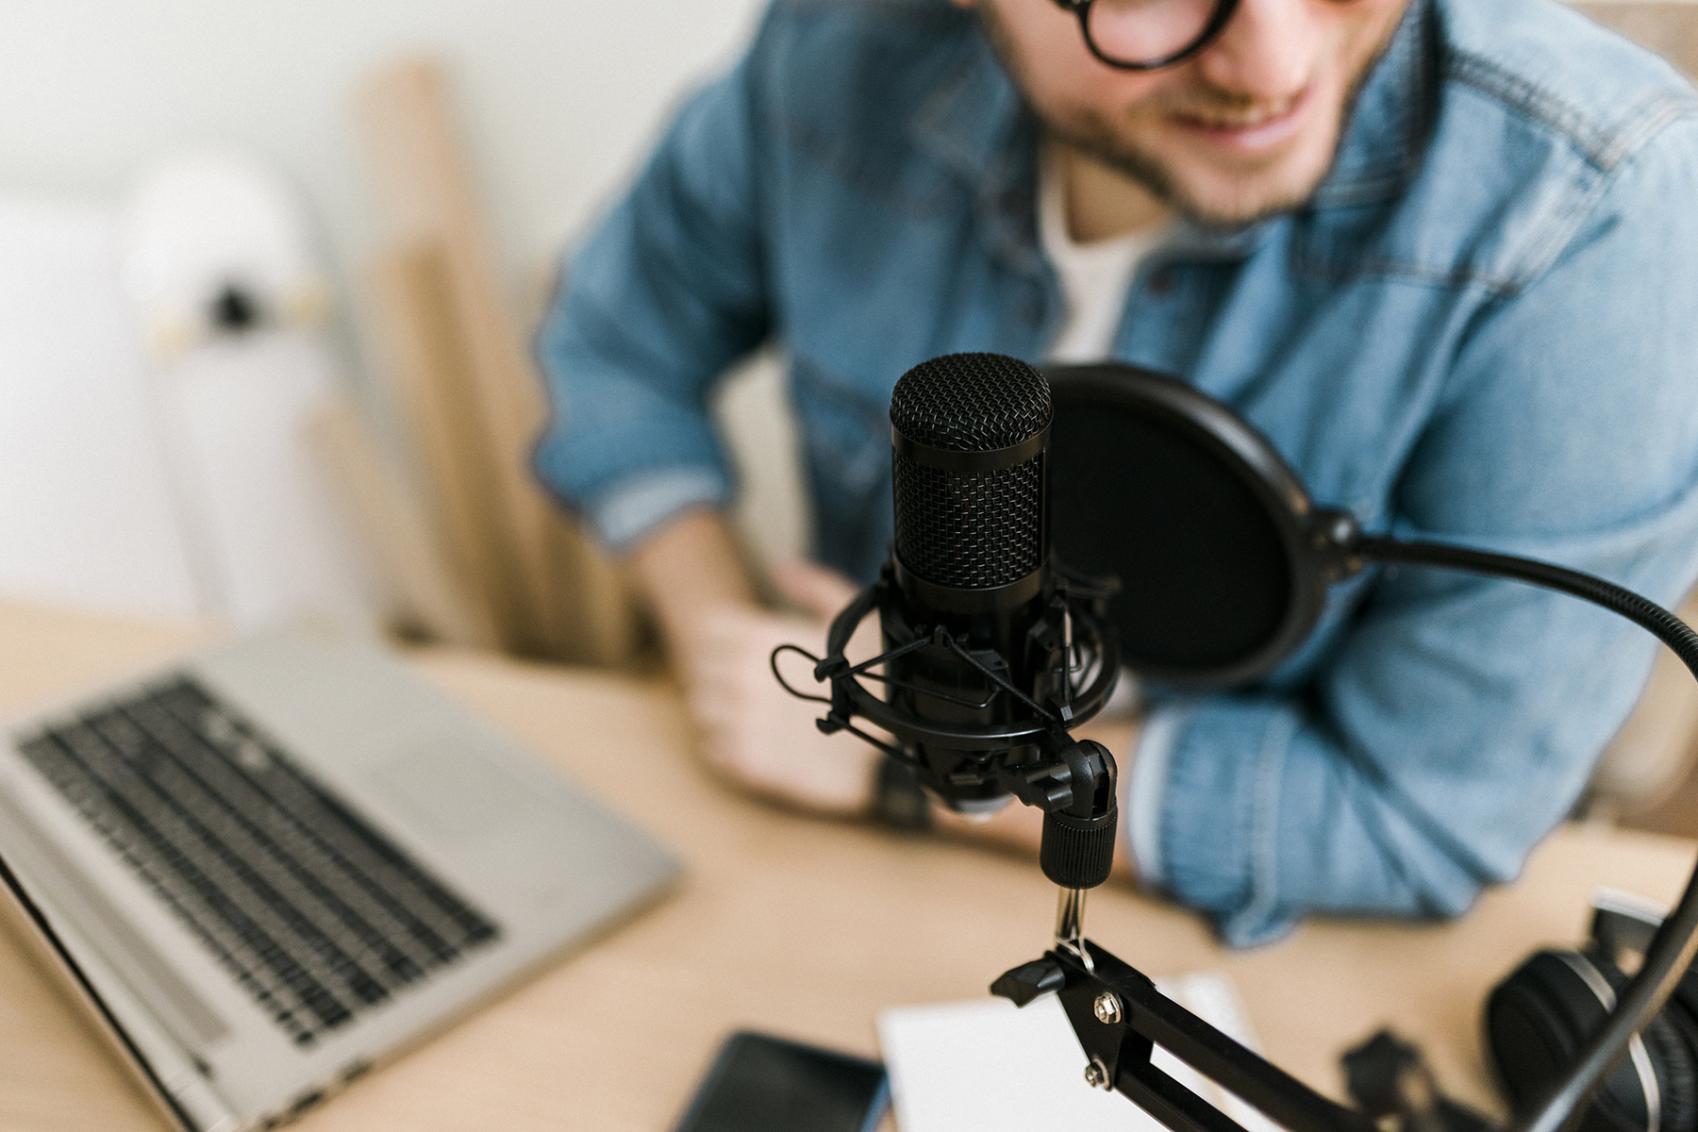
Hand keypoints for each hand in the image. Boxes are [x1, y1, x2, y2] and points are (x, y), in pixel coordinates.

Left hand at [682, 559, 884, 817]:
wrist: (898, 743)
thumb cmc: (878, 673)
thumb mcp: (854, 615)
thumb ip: (812, 585)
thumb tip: (781, 566)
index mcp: (761, 638)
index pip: (709, 629)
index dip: (723, 637)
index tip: (741, 648)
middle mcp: (744, 678)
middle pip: (700, 669)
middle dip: (719, 673)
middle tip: (747, 683)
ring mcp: (743, 722)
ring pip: (702, 710)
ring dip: (719, 709)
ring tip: (748, 713)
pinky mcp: (749, 762)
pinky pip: (713, 749)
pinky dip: (725, 744)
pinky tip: (755, 740)